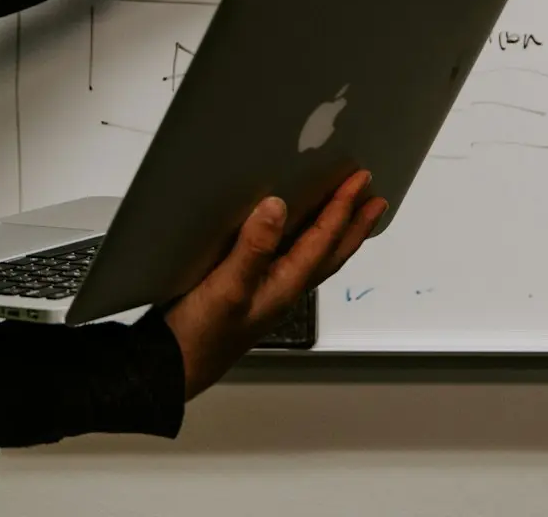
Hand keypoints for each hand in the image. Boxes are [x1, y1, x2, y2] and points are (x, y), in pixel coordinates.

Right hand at [165, 172, 385, 399]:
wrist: (169, 368)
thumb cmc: (200, 335)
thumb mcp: (227, 288)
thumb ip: (254, 248)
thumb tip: (277, 206)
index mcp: (286, 284)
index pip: (324, 239)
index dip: (344, 208)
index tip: (360, 180)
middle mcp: (285, 287)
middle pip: (331, 252)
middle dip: (355, 225)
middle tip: (377, 200)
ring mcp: (269, 290)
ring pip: (315, 257)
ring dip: (336, 233)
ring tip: (351, 214)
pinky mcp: (250, 290)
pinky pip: (292, 259)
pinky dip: (306, 241)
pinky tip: (294, 234)